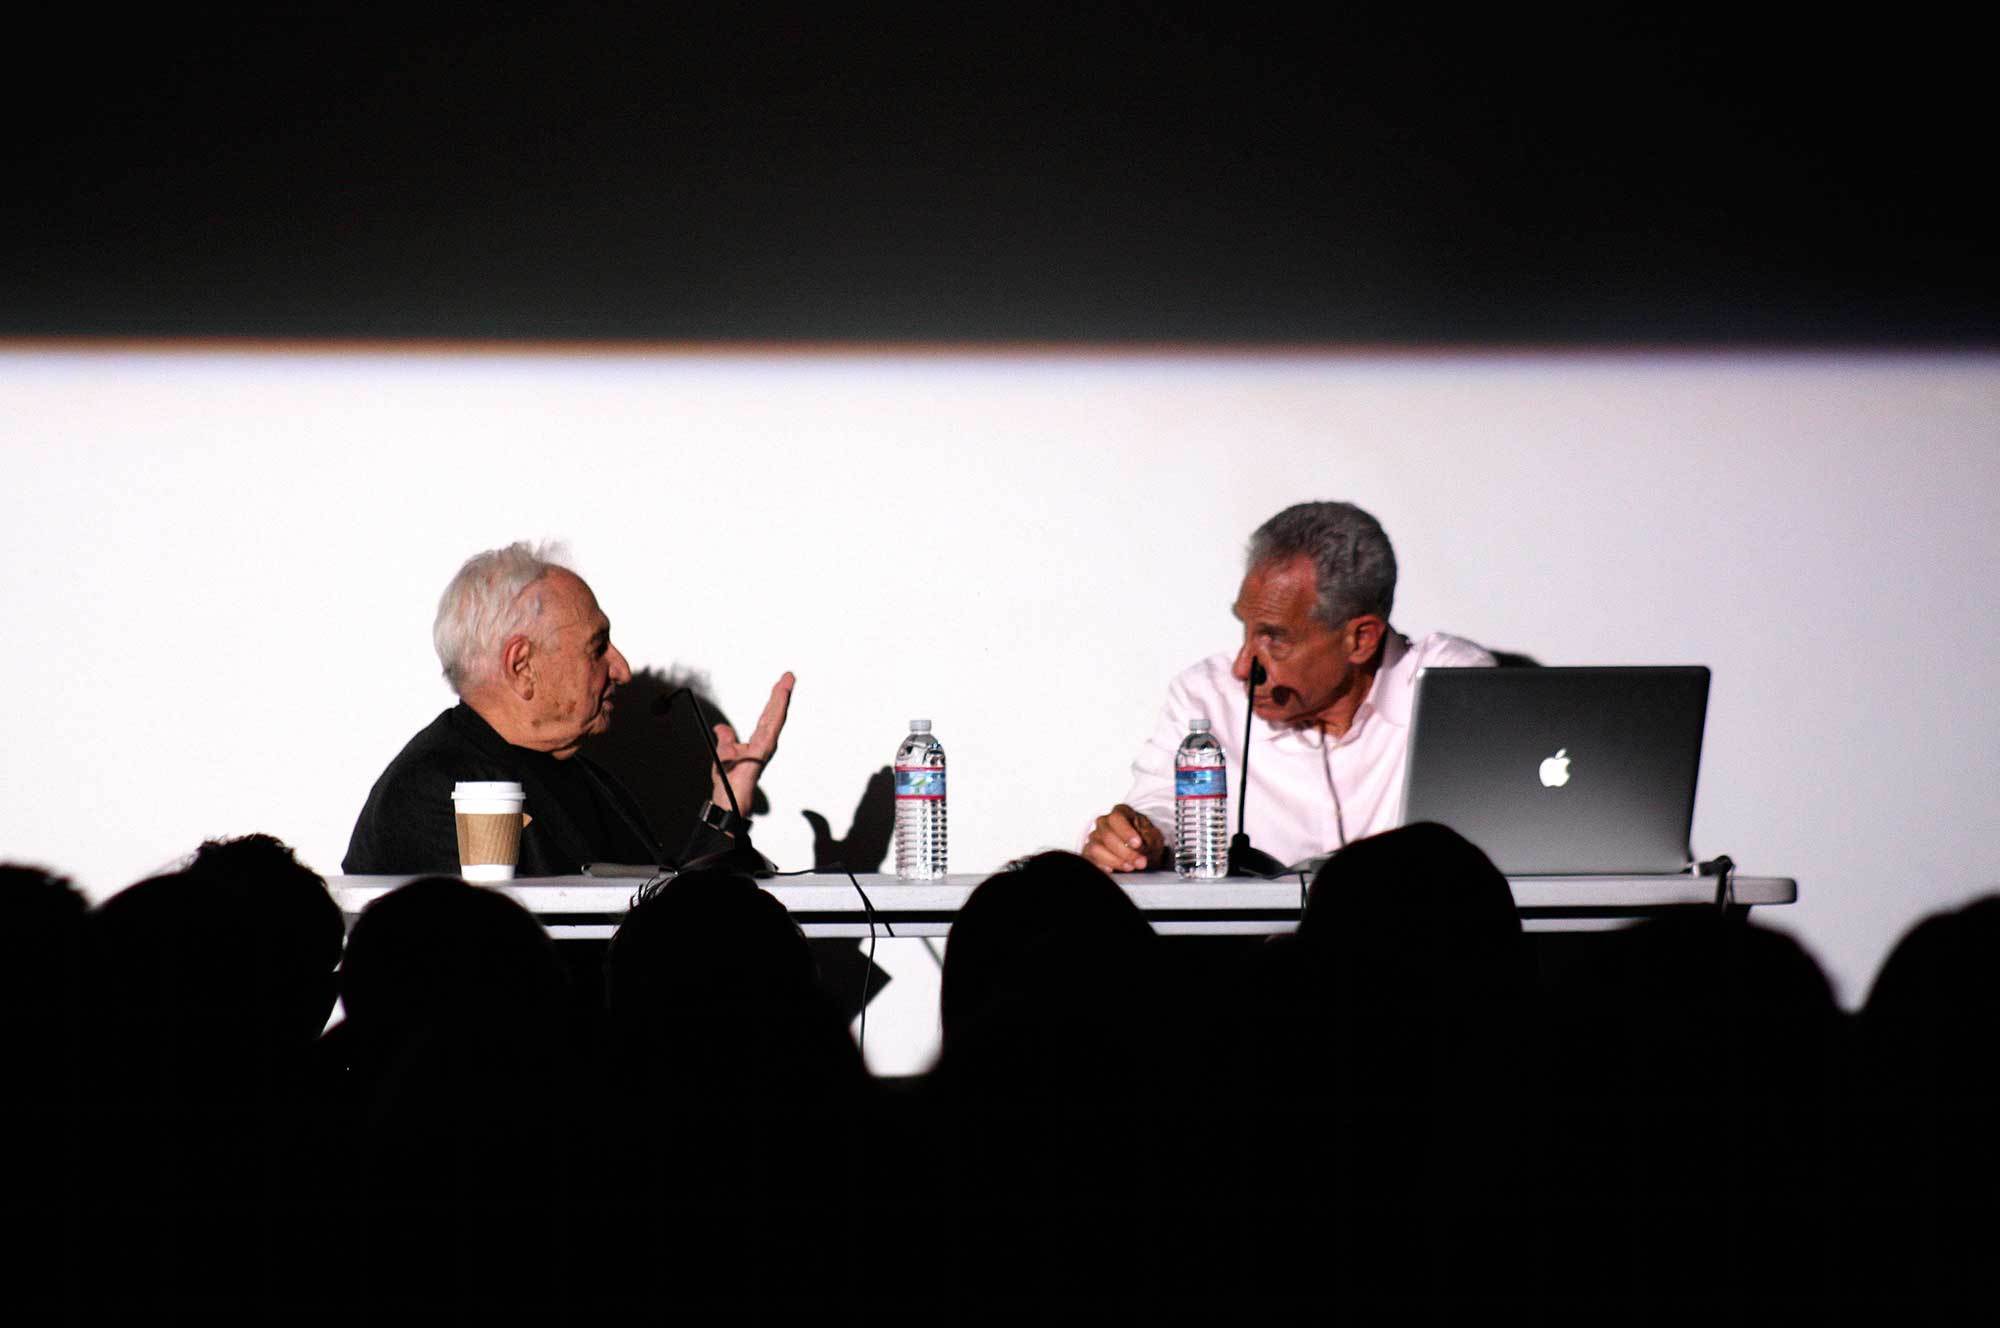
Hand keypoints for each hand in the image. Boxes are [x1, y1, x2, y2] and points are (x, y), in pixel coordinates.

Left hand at [711, 672, 795, 816]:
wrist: (728, 797)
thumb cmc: (729, 781)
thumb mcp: (724, 752)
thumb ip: (726, 738)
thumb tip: (722, 728)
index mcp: (758, 741)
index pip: (767, 715)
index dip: (775, 699)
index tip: (781, 683)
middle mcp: (765, 742)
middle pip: (775, 713)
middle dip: (782, 693)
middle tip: (789, 675)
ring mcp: (766, 746)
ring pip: (775, 716)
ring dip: (781, 698)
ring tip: (786, 682)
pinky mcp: (763, 749)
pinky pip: (771, 725)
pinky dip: (777, 710)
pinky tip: (780, 698)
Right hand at [1083, 803, 1166, 873]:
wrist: (1144, 852)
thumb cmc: (1147, 841)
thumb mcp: (1154, 836)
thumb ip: (1148, 838)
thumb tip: (1141, 845)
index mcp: (1120, 812)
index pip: (1116, 819)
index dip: (1126, 832)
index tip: (1137, 844)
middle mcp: (1104, 822)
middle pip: (1107, 836)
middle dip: (1125, 852)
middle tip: (1140, 862)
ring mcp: (1095, 837)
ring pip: (1096, 848)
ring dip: (1114, 860)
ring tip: (1130, 867)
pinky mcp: (1089, 852)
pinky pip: (1090, 859)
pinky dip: (1102, 865)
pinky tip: (1114, 870)